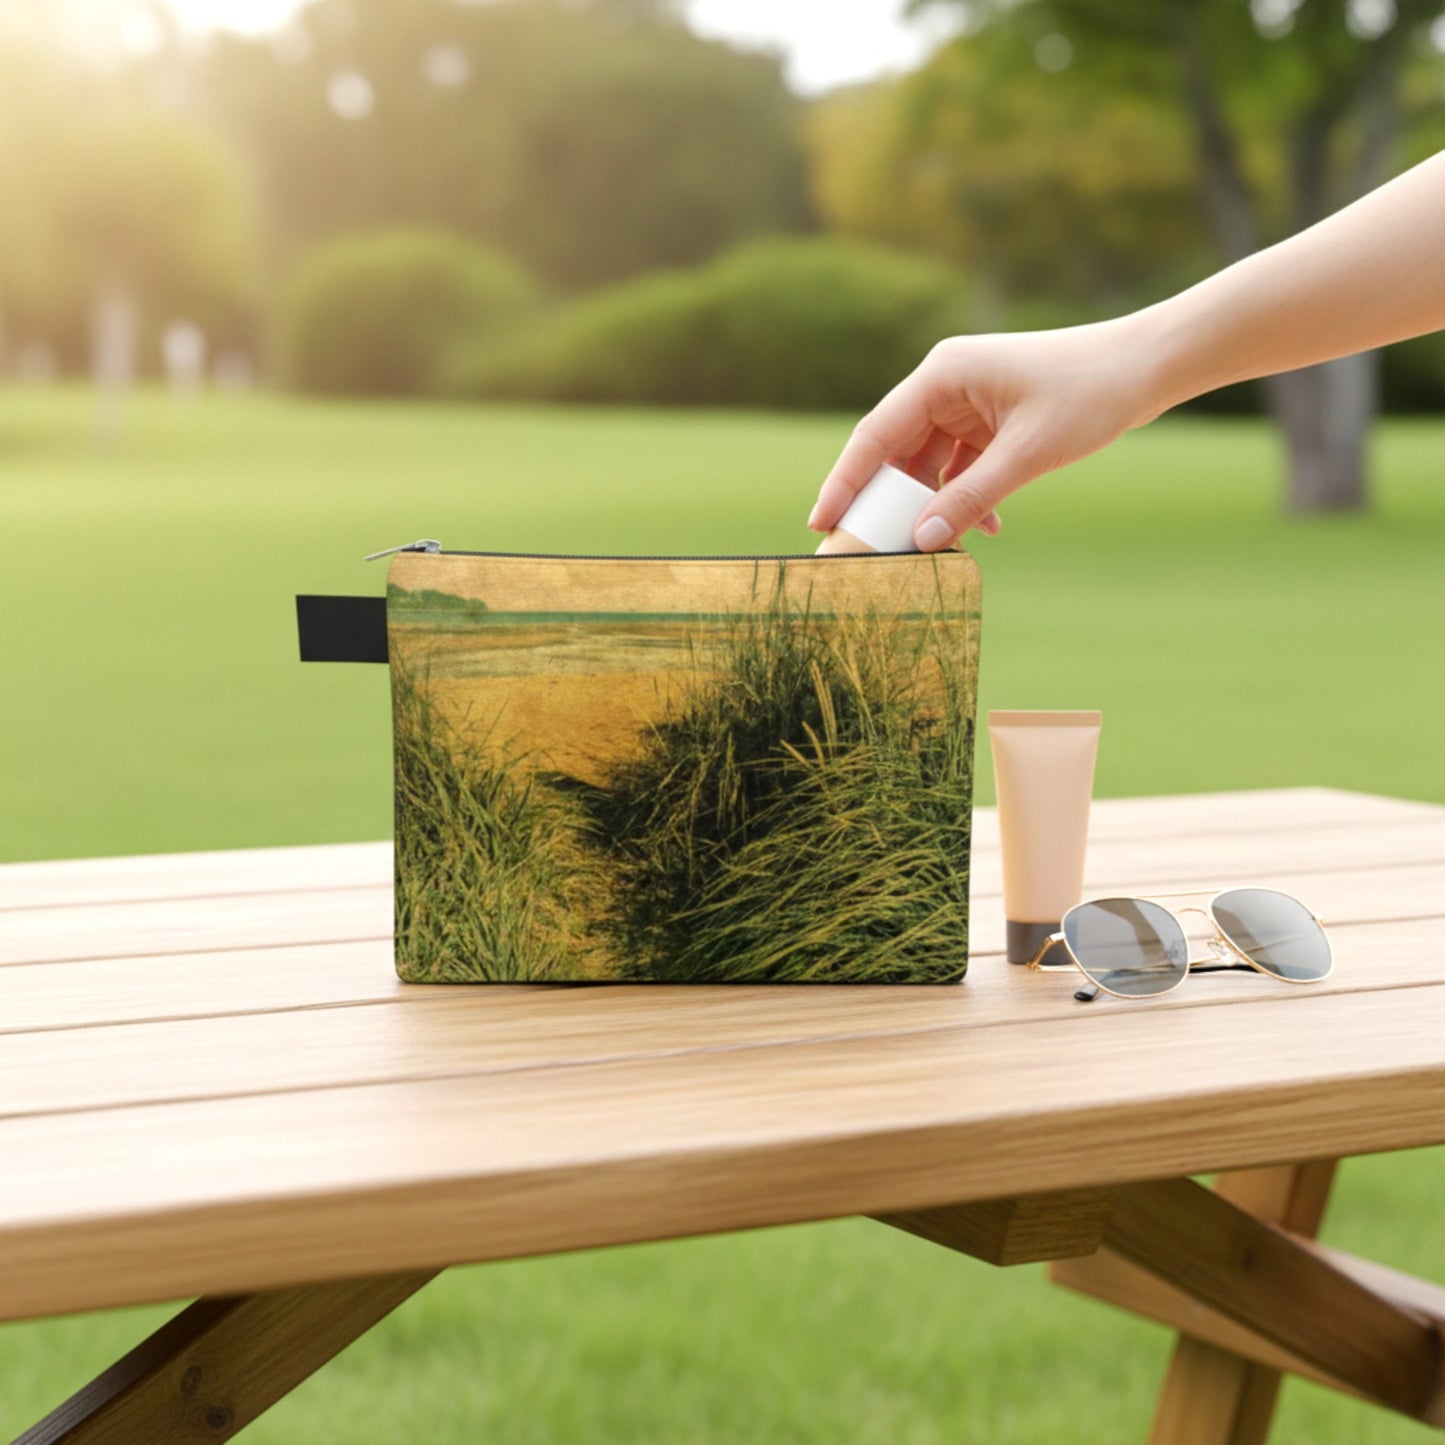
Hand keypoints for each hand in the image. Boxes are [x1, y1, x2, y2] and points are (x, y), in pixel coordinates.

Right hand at [808, 317, 1163, 549]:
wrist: (1148, 367)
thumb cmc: (1090, 393)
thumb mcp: (1027, 454)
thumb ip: (971, 499)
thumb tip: (923, 542)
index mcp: (942, 375)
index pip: (875, 435)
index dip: (844, 482)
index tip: (820, 524)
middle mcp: (946, 386)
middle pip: (895, 453)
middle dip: (887, 503)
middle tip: (868, 550)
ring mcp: (968, 404)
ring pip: (928, 465)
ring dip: (932, 507)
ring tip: (932, 551)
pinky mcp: (990, 422)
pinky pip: (960, 468)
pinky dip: (966, 499)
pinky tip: (986, 530)